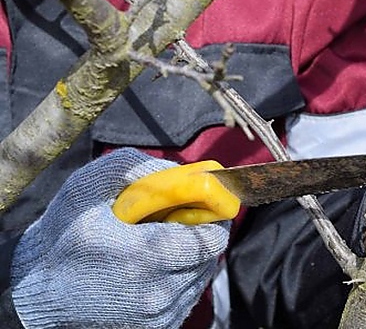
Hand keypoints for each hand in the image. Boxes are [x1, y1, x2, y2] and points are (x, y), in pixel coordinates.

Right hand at [11, 148, 229, 327]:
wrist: (35, 294)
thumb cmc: (62, 237)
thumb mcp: (87, 189)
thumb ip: (135, 169)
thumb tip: (184, 171)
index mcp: (144, 255)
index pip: (211, 236)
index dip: (209, 215)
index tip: (198, 204)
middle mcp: (156, 293)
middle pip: (210, 255)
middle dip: (198, 232)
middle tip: (172, 222)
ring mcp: (158, 316)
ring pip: (200, 275)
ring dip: (188, 256)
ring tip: (154, 246)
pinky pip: (187, 297)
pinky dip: (177, 278)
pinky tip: (148, 269)